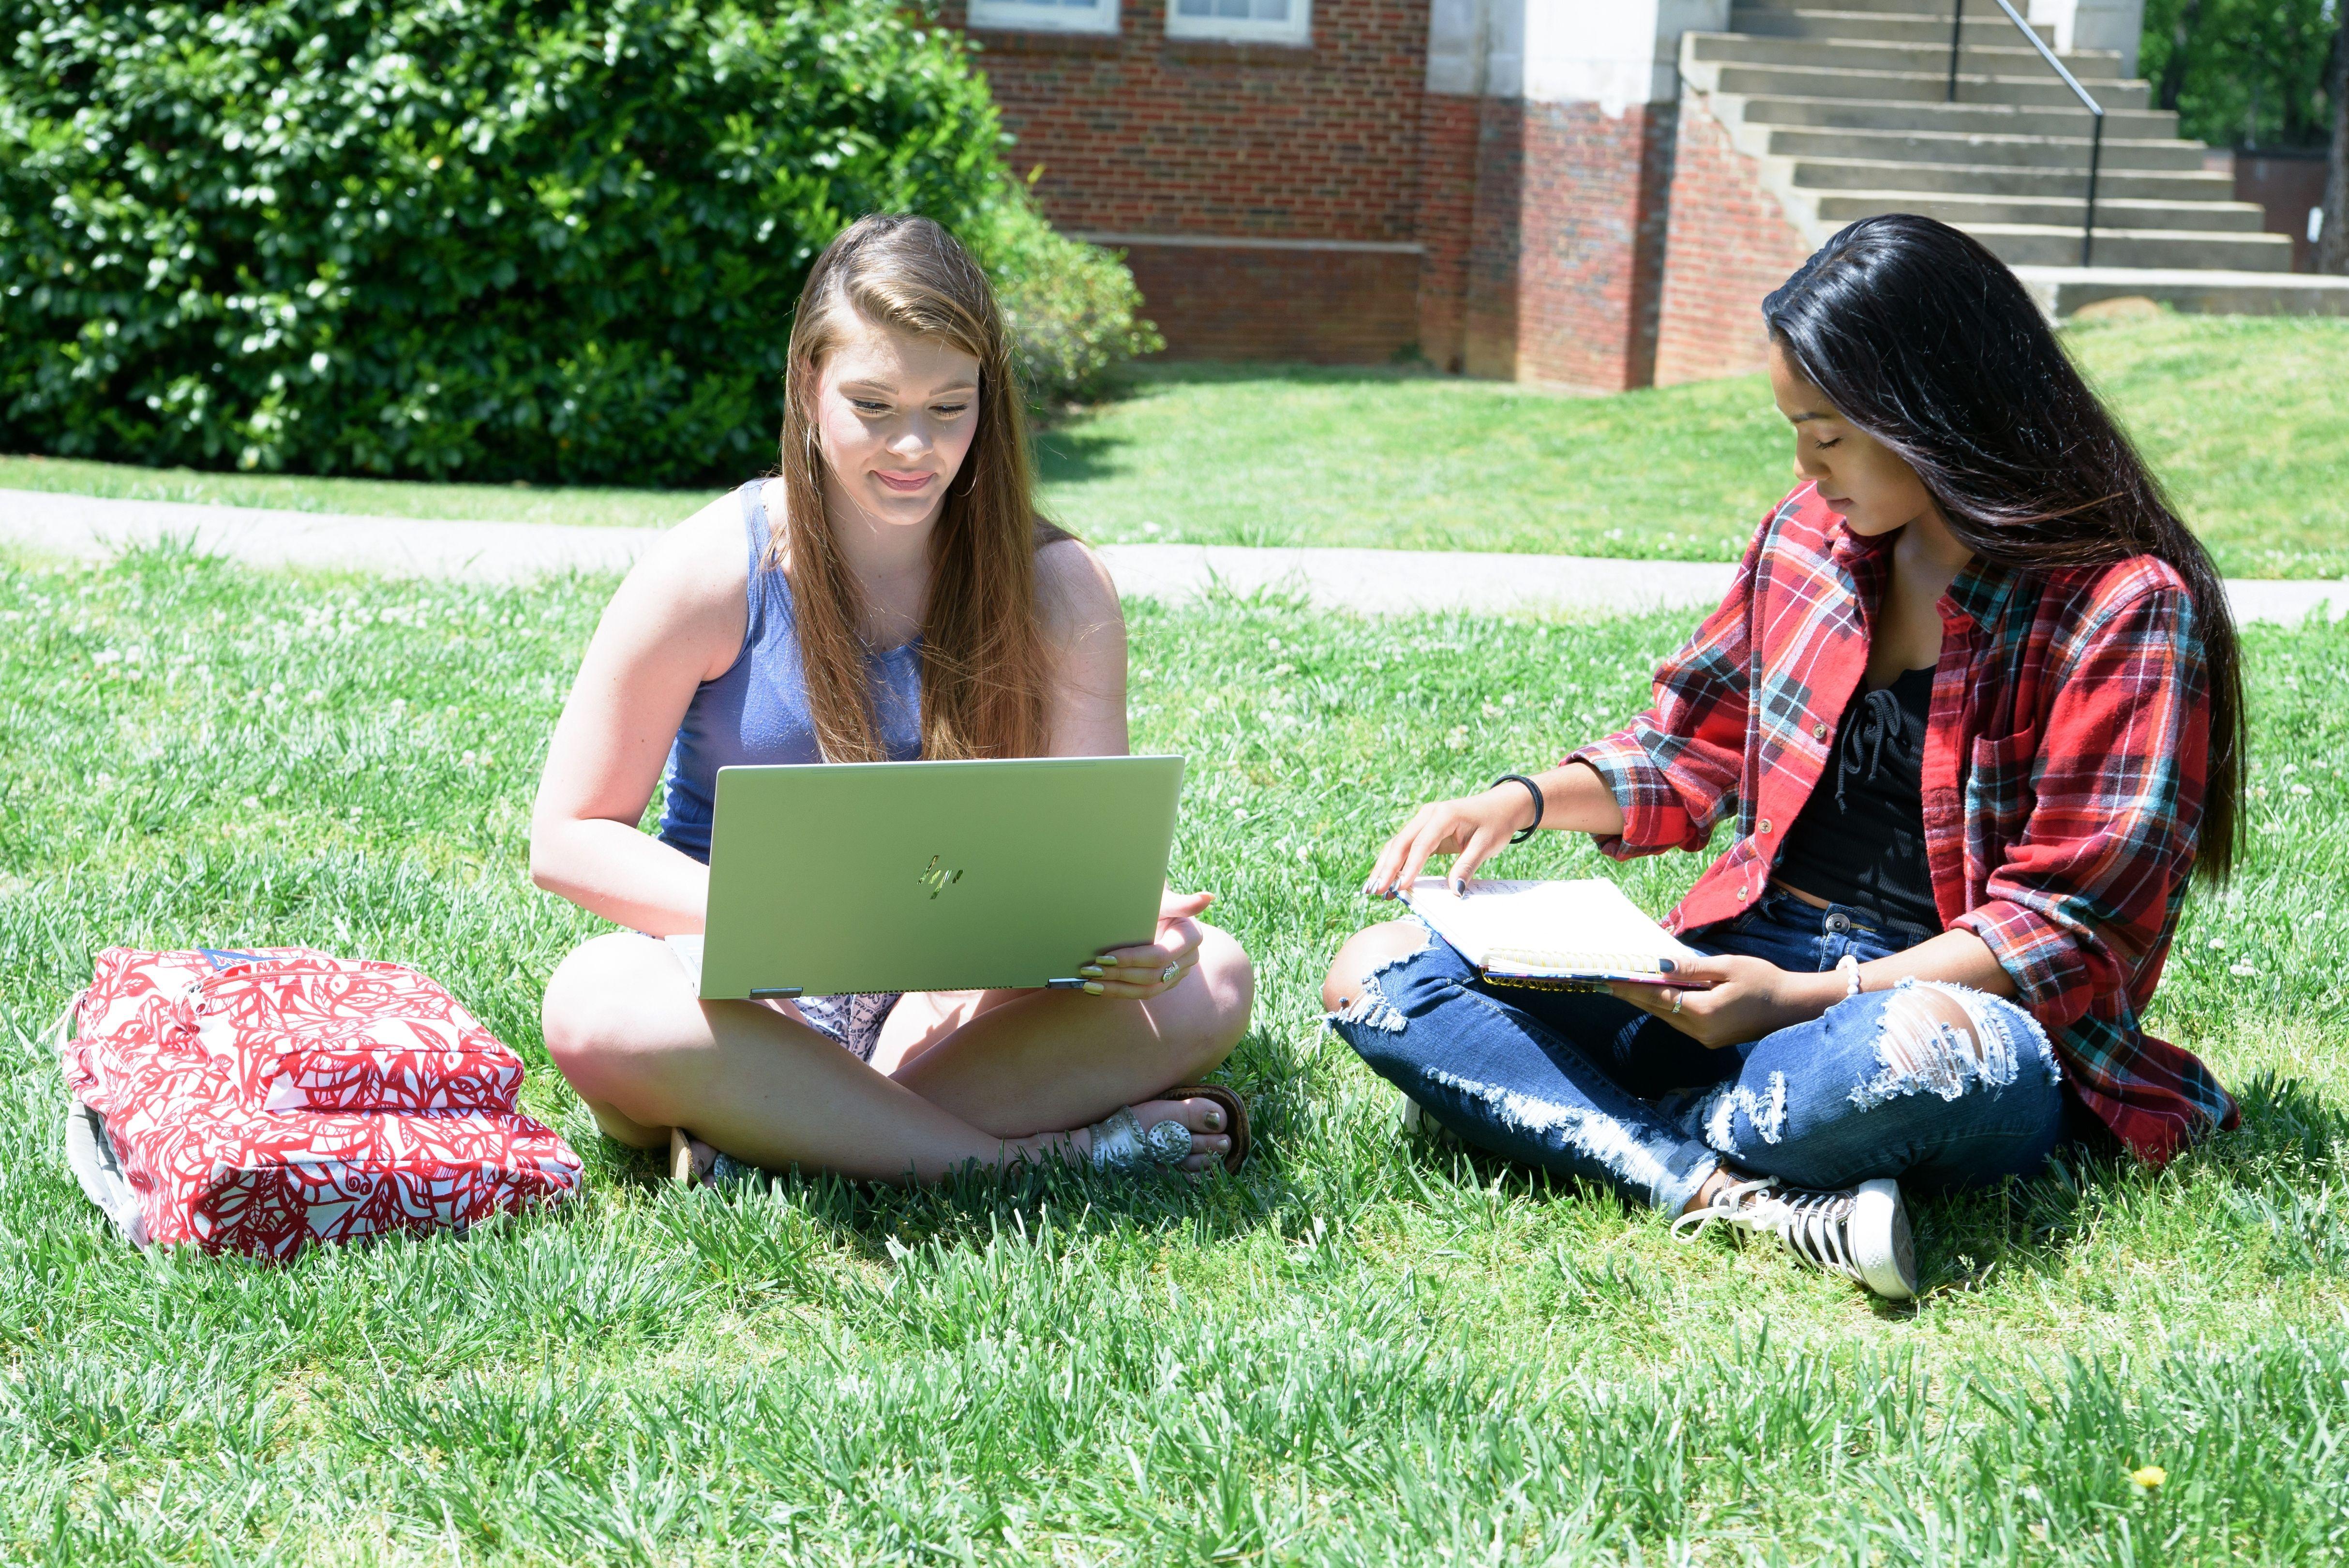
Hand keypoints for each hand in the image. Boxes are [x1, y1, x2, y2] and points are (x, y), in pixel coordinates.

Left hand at [1079, 889, 1212, 999]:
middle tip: (1090, 970)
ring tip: (1089, 984)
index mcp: (1191, 936)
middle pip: (1153, 975)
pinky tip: (1097, 988)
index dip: (1132, 959)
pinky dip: (1118, 991)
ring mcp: (1178, 973)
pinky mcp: (1166, 982)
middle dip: (1119, 974)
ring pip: (1148, 989)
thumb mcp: (1163, 898)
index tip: (1104, 957)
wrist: (1152, 907)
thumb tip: (1208, 897)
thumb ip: (1181, 902)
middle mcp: (1189, 958)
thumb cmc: (1154, 899)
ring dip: (1116, 988)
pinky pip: (1143, 992)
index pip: (1159, 955)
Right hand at [1363, 785, 1536, 898]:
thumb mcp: (1486, 846)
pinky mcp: (1423, 829)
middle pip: (1401, 843)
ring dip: (1385, 866)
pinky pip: (1405, 846)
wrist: (1501, 806)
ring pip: (1397, 844)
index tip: (1400, 888)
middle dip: (1386, 868)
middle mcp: (1428, 814)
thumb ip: (1467, 867)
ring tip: (1372, 889)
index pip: (1421, 844)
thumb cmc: (1495, 824)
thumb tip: (1455, 891)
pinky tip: (1387, 880)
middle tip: (1375, 891)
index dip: (1409, 867)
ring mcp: (1423, 820)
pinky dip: (1394, 863)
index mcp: (1444, 815)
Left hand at [1607, 954, 1837, 1048]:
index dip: (1630, 988)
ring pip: (1667, 1017)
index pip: (1657, 997)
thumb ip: (1691, 969)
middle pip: (1658, 1010)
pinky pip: (1680, 1022)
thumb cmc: (1764, 980)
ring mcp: (1706, 1038)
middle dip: (1632, 996)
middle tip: (1607, 982)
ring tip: (1625, 987)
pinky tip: (1656, 996)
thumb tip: (1659, 965)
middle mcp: (1701, 1031)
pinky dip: (1666, 1008)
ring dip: (1647, 1003)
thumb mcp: (1727, 966)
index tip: (1608, 979)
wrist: (1793, 1007)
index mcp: (1704, 1011)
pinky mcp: (1712, 1039)